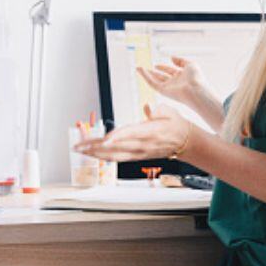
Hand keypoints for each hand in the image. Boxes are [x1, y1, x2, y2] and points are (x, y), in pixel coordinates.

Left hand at [75, 104, 194, 161]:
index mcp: (150, 131)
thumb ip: (156, 110)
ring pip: (114, 155)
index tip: (106, 139)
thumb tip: (148, 106)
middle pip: (116, 146)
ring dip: (95, 153)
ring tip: (80, 150)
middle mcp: (142, 144)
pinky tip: (92, 155)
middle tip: (79, 145)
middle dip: (96, 146)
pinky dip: (103, 157)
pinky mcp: (137, 156)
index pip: (131, 134)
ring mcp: (139, 152)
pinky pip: (118, 158)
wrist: (185, 141)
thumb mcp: (169, 111)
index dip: (118, 137)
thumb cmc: (176, 124)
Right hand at [137, 56, 216, 110]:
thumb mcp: (190, 64)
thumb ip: (180, 60)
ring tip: (138, 68)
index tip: (156, 65)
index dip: (163, 67)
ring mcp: (168, 87)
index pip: (170, 71)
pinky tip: (141, 70)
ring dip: (146, 74)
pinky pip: (152, 83)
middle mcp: (174, 82)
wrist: (196, 90)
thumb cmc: (196, 78)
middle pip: (161, 77)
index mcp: (181, 76)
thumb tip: (171, 57)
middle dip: (152, 72)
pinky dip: (145, 77)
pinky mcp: (163, 91)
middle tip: (144, 68)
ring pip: (154, 80)